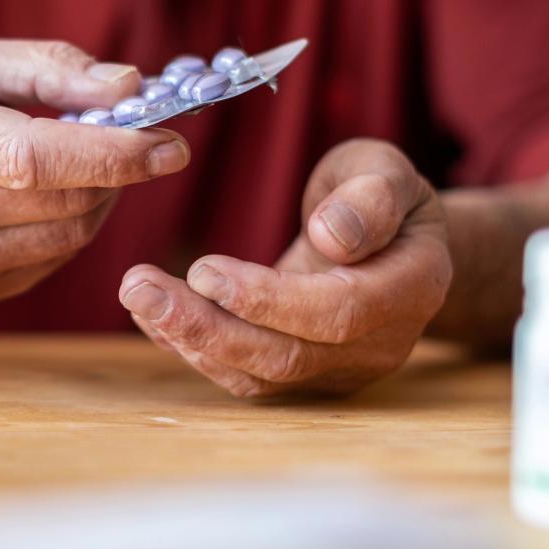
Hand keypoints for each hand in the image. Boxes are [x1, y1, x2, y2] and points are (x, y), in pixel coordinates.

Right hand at [0, 38, 189, 309]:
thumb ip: (48, 68)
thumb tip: (129, 85)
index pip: (34, 158)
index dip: (113, 152)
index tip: (171, 141)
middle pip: (64, 199)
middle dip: (121, 170)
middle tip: (140, 138)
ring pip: (69, 235)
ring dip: (102, 198)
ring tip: (87, 162)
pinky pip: (51, 260)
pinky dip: (71, 226)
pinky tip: (47, 197)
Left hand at [118, 139, 451, 397]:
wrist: (392, 240)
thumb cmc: (381, 195)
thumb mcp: (385, 172)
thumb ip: (370, 198)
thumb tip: (332, 235)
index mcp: (412, 287)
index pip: (339, 311)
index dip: (270, 299)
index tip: (204, 270)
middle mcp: (380, 344)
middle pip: (288, 356)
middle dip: (207, 327)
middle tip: (138, 287)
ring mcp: (341, 369)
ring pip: (260, 375)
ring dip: (190, 340)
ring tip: (136, 295)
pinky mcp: (305, 377)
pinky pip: (246, 375)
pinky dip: (195, 347)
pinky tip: (153, 315)